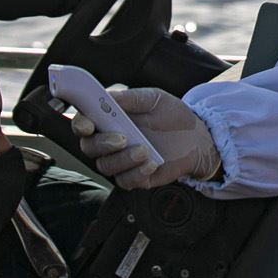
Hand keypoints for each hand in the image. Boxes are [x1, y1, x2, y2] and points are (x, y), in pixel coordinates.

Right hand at [71, 87, 219, 189]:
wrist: (197, 138)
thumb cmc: (172, 116)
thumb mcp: (154, 99)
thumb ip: (131, 98)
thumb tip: (109, 96)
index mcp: (109, 118)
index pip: (83, 123)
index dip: (80, 124)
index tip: (89, 125)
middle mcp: (109, 141)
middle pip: (89, 147)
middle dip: (102, 143)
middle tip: (122, 138)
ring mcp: (120, 160)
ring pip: (105, 166)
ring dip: (123, 159)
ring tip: (145, 150)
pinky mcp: (133, 177)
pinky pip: (125, 181)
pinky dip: (137, 173)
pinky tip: (152, 163)